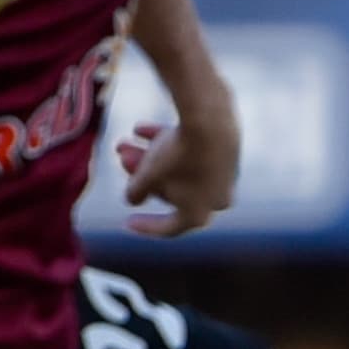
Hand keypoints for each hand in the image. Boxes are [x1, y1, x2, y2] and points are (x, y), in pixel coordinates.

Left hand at [116, 107, 237, 238]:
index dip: (147, 226)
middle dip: (143, 176)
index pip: (170, 228)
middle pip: (172, 190)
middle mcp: (216, 199)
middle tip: (122, 159)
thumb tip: (132, 199)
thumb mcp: (148, 176)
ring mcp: (223, 175)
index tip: (128, 222)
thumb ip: (137, 192)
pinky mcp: (226, 151)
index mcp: (199, 214)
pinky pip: (191, 151)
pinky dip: (167, 142)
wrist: (211, 120)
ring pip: (179, 168)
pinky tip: (140, 128)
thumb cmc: (177, 154)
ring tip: (124, 141)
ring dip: (150, 156)